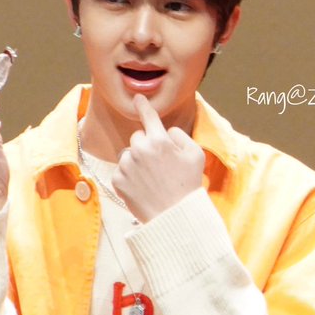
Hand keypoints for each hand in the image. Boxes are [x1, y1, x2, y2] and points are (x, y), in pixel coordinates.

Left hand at [112, 95, 205, 222]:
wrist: (174, 215)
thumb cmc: (188, 185)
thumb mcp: (196, 155)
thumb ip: (181, 136)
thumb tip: (167, 132)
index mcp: (159, 141)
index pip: (149, 117)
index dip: (143, 106)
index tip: (137, 98)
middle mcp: (139, 149)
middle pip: (138, 137)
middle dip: (146, 145)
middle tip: (160, 165)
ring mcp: (127, 165)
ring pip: (129, 154)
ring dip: (137, 161)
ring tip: (152, 179)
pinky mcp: (117, 180)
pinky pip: (122, 170)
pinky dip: (130, 177)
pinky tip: (143, 187)